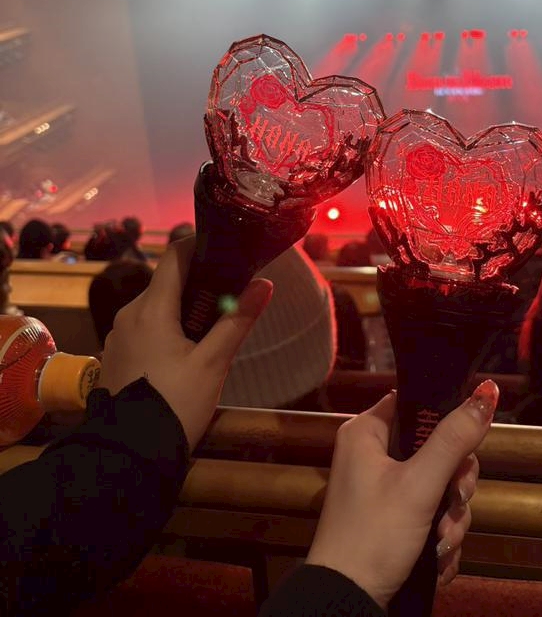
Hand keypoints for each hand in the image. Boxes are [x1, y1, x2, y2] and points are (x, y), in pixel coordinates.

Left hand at [97, 237, 272, 450]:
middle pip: (166, 283)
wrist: (129, 456)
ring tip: (214, 325)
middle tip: (230, 294)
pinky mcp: (116, 357)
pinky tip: (187, 349)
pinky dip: (166, 327)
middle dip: (198, 283)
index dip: (199, 245)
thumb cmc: (175, 403)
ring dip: (182, 307)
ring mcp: (118, 337)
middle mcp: (128, 314)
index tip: (226, 248)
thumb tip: (265, 284)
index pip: (174, 257)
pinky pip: (144, 328)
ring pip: (155, 307)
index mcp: (150, 309)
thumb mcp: (213, 363)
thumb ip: (237, 320)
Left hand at [306, 378, 498, 608]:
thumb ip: (454, 439)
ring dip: (450, 518)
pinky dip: (439, 536)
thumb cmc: (375, 534)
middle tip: (453, 504)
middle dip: (454, 487)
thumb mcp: (419, 485)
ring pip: (438, 488)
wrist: (347, 603)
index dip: (446, 424)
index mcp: (367, 433)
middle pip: (436, 451)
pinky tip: (438, 556)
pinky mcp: (392, 521)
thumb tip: (488, 392)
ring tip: (443, 543)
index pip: (417, 406)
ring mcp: (383, 491)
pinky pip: (430, 515)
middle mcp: (373, 456)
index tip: (462, 453)